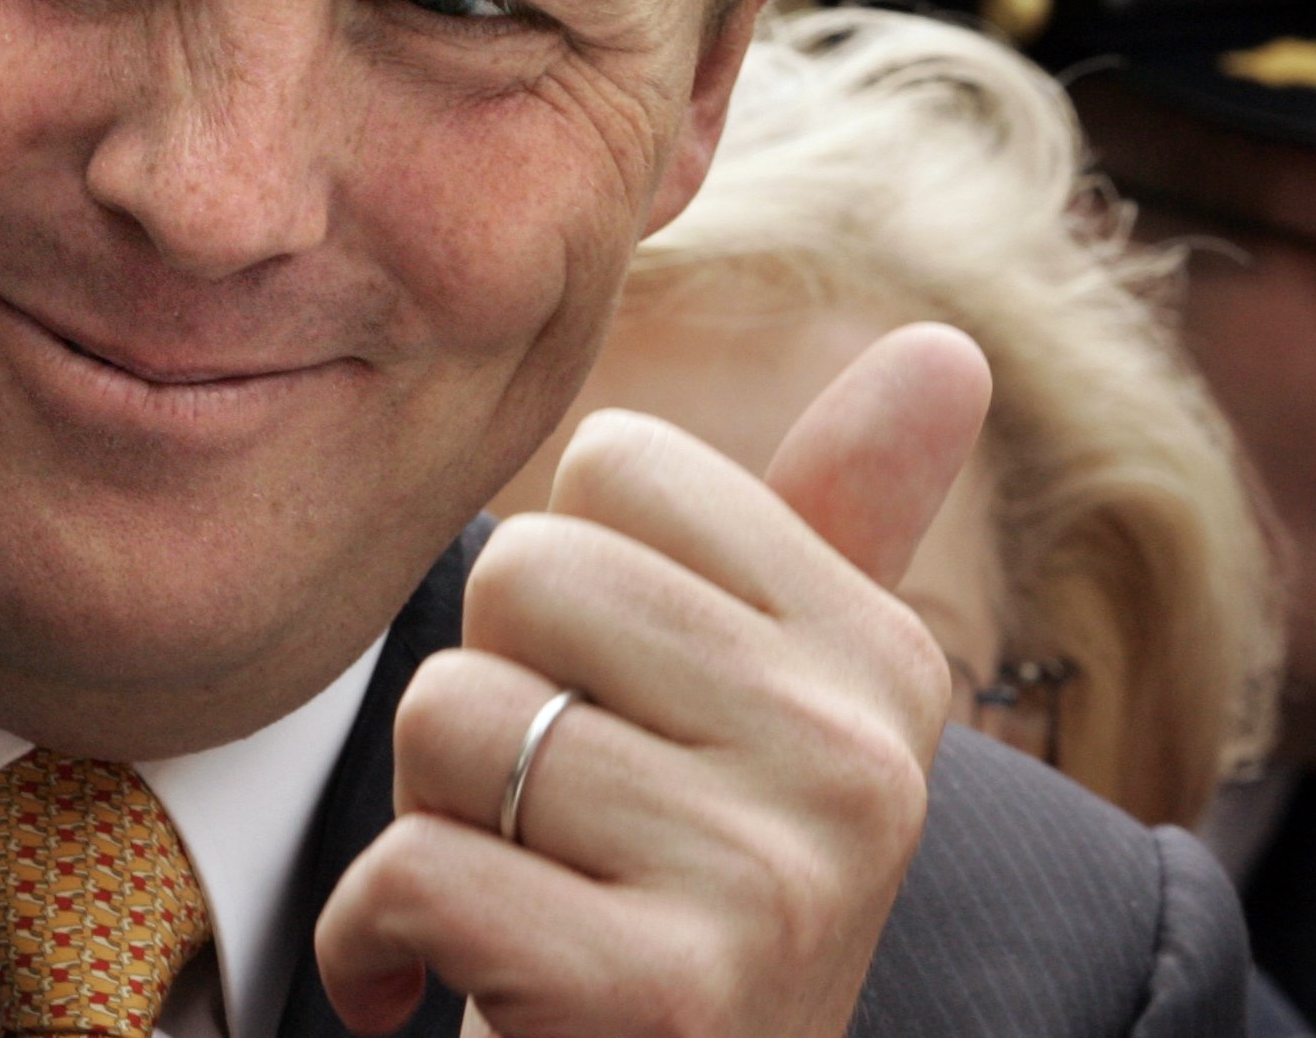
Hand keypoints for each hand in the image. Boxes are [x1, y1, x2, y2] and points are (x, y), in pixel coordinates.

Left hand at [316, 323, 990, 1037]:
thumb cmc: (690, 905)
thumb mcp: (781, 719)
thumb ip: (837, 527)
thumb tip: (946, 343)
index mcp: (880, 658)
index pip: (623, 463)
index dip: (560, 588)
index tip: (614, 711)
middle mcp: (854, 760)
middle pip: (524, 571)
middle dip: (482, 697)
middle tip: (544, 820)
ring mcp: (769, 880)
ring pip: (449, 716)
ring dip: (427, 823)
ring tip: (512, 901)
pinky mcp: (662, 995)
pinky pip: (415, 870)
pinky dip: (368, 938)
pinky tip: (421, 984)